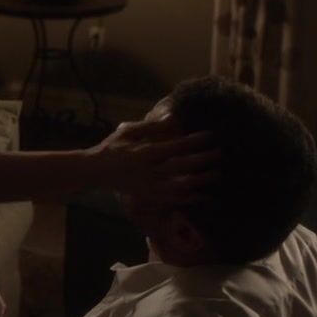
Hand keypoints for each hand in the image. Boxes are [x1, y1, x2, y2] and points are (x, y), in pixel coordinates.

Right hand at [95, 116, 218, 207]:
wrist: (95, 171)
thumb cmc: (112, 147)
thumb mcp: (127, 131)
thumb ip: (150, 126)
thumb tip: (173, 117)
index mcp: (143, 152)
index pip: (174, 146)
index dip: (194, 141)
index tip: (211, 135)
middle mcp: (148, 170)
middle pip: (181, 166)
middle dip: (203, 160)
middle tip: (220, 154)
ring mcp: (149, 186)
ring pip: (180, 185)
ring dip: (200, 180)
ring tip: (217, 173)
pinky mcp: (149, 197)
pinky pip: (173, 199)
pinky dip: (190, 197)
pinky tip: (205, 194)